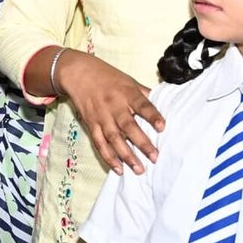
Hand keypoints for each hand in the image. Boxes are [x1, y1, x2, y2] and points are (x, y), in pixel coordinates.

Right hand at [57, 50, 164, 173]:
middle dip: (141, 143)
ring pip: (113, 138)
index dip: (152, 116)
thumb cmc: (108, 77)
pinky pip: (99, 143)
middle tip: (154, 157)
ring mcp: (101, 116)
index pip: (142, 105)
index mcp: (127, 93)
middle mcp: (113, 106)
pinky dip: (108, 156)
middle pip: (128, 126)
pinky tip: (118, 168)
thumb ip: (145, 94)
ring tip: (138, 169)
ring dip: (126, 155)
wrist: (78, 73)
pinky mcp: (91, 124)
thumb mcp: (129, 81)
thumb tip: (165, 104)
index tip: (162, 127)